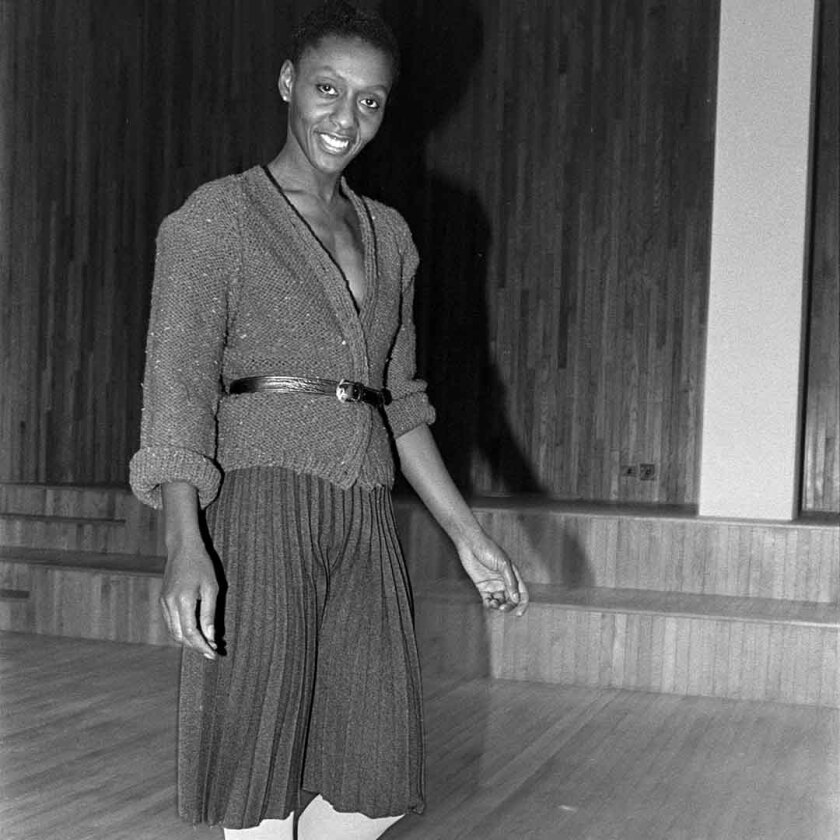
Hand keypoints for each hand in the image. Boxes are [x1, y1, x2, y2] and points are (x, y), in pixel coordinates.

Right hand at [160, 543, 218, 659]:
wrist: (183, 548)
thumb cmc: (201, 565)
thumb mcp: (211, 587)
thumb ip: (210, 613)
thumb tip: (210, 636)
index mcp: (182, 600)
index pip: (190, 632)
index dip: (202, 646)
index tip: (214, 654)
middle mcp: (169, 603)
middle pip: (180, 636)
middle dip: (196, 646)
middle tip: (213, 650)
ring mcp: (163, 602)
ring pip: (173, 631)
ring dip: (188, 641)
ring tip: (206, 643)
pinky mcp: (162, 600)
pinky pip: (170, 622)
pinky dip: (181, 631)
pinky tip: (195, 631)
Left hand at [456, 534, 528, 616]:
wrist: (470, 544)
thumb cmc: (488, 549)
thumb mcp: (503, 564)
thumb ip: (510, 582)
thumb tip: (516, 599)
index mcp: (513, 575)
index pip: (522, 593)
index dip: (522, 604)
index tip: (519, 613)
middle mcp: (505, 582)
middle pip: (511, 600)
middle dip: (508, 606)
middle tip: (502, 608)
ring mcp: (493, 585)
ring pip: (500, 601)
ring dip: (498, 606)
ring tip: (493, 604)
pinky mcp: (482, 587)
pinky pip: (488, 600)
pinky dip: (489, 604)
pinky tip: (489, 603)